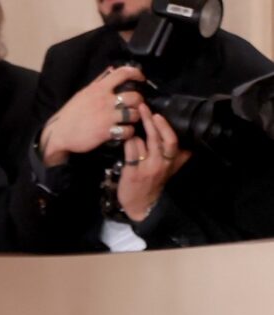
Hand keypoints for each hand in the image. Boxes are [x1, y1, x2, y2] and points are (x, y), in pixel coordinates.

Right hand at [40, 65, 145, 165]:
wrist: (58, 134)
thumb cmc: (70, 114)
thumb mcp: (82, 93)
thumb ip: (98, 81)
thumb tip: (111, 69)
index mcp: (98, 89)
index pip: (122, 73)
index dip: (136, 73)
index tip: (141, 78)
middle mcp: (104, 101)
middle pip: (135, 97)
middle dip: (139, 101)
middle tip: (135, 105)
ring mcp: (106, 117)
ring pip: (134, 114)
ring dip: (135, 117)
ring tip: (130, 119)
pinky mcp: (106, 133)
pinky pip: (127, 131)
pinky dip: (129, 132)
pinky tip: (124, 131)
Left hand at [118, 103, 191, 221]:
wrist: (141, 205)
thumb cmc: (154, 183)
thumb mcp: (171, 170)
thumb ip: (179, 156)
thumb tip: (191, 141)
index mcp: (171, 161)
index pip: (172, 141)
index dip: (166, 127)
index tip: (159, 114)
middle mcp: (160, 163)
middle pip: (157, 138)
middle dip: (150, 121)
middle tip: (142, 107)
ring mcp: (146, 168)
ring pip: (142, 143)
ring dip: (136, 133)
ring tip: (131, 124)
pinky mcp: (132, 172)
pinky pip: (129, 152)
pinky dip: (127, 143)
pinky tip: (125, 139)